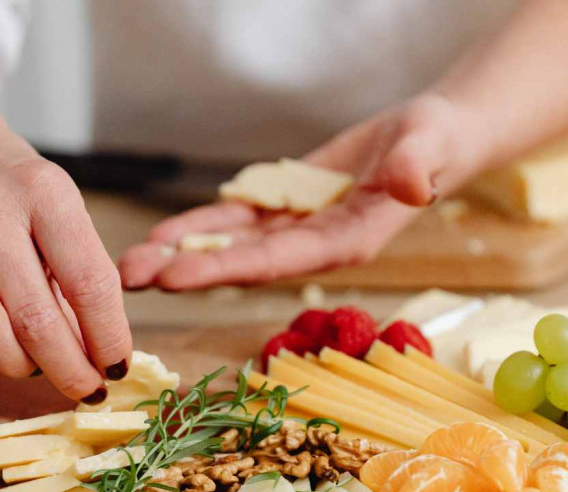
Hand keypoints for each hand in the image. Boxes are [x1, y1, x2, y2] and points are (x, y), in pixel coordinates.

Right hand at [0, 91, 132, 401]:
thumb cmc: (7, 181)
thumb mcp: (57, 204)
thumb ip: (78, 268)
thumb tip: (100, 349)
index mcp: (44, 193)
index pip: (90, 282)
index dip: (111, 338)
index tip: (119, 368)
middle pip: (36, 319)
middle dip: (70, 369)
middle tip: (86, 389)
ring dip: (17, 367)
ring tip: (37, 369)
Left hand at [119, 94, 477, 289]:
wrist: (435, 138)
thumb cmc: (439, 143)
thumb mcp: (430, 147)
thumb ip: (416, 168)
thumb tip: (410, 187)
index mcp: (347, 243)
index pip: (277, 261)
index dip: (225, 269)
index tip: (175, 277)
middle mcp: (316, 245)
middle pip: (243, 262)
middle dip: (187, 270)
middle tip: (128, 277)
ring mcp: (300, 229)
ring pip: (233, 245)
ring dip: (184, 254)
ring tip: (131, 262)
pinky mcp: (290, 208)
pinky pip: (239, 221)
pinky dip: (202, 228)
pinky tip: (164, 235)